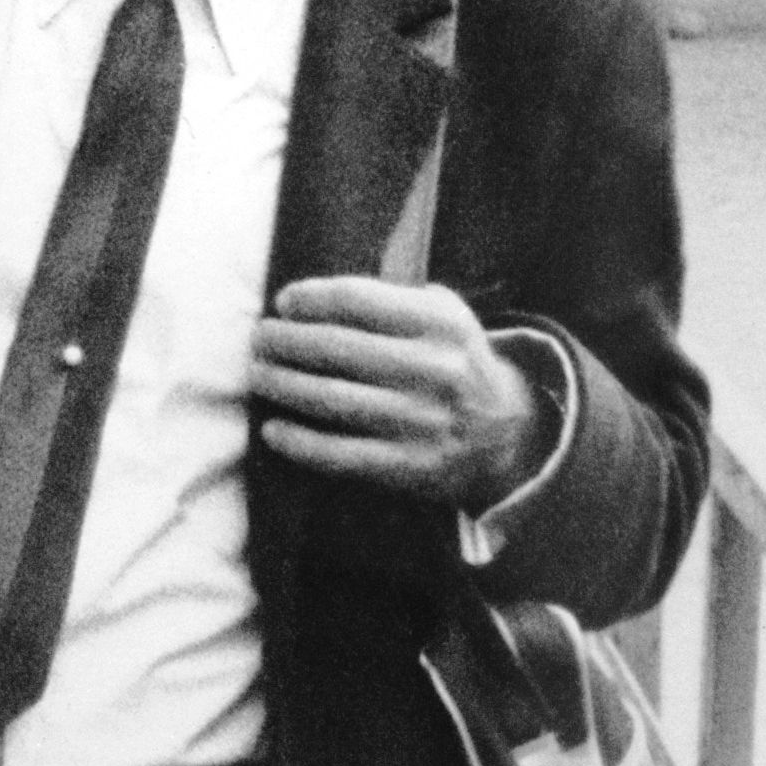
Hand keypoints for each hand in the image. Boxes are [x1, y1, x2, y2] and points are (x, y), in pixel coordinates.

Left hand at [248, 275, 553, 510]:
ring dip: (284, 385)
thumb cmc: (454, 362)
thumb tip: (309, 299)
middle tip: (259, 338)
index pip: (358, 300)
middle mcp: (434, 370)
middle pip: (338, 349)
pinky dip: (301, 443)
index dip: (311, 298)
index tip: (283, 302)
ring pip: (333, 400)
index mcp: (440, 323)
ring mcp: (422, 421)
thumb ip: (392, 299)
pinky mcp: (411, 466)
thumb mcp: (444, 316)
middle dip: (287, 341)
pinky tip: (273, 430)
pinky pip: (343, 455)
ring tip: (257, 374)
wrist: (508, 434)